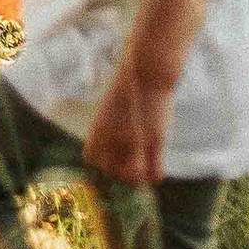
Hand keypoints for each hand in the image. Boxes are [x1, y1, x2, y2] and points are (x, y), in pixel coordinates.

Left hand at [81, 62, 170, 186]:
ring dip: (138, 176)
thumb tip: (110, 143)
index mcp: (98, 128)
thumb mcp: (109, 105)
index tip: (112, 156)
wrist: (146, 72)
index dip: (101, 160)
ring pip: (133, 176)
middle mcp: (113, 138)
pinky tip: (156, 170)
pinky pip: (154, 172)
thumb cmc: (130, 85)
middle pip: (110, 171)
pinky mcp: (155, 140)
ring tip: (145, 168)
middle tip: (131, 162)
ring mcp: (134, 141)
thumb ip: (107, 126)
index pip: (91, 158)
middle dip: (120, 170)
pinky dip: (155, 175)